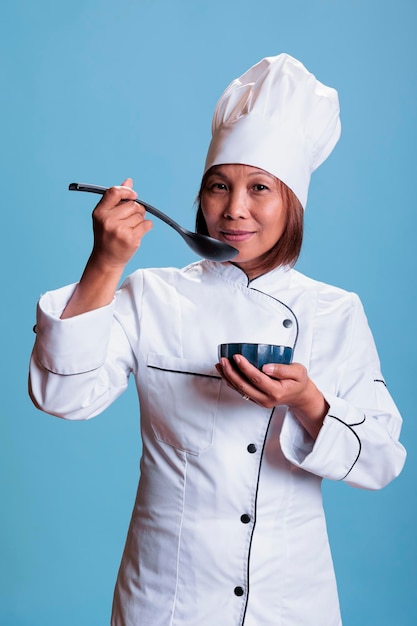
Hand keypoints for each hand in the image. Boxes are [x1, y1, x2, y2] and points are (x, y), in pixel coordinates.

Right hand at [61, 178, 151, 318]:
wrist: (106, 259)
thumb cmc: (107, 235)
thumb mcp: (106, 216)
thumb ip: (117, 198)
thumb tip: (129, 181)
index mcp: (100, 212)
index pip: (114, 192)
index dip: (127, 191)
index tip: (133, 195)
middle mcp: (108, 220)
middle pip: (132, 204)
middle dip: (136, 209)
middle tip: (130, 219)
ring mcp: (119, 230)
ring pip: (140, 215)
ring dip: (139, 220)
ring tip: (130, 229)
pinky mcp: (131, 239)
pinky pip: (147, 224)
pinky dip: (146, 227)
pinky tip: (137, 233)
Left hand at [216, 356, 328, 439]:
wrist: (299, 396)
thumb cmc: (298, 382)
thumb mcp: (298, 372)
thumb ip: (283, 370)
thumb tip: (266, 367)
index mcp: (276, 392)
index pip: (257, 378)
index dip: (245, 367)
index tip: (237, 357)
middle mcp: (266, 399)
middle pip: (244, 386)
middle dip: (231, 372)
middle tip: (224, 360)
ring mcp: (259, 401)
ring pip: (239, 390)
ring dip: (227, 377)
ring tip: (220, 364)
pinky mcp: (255, 399)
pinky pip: (240, 390)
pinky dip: (230, 381)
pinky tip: (225, 371)